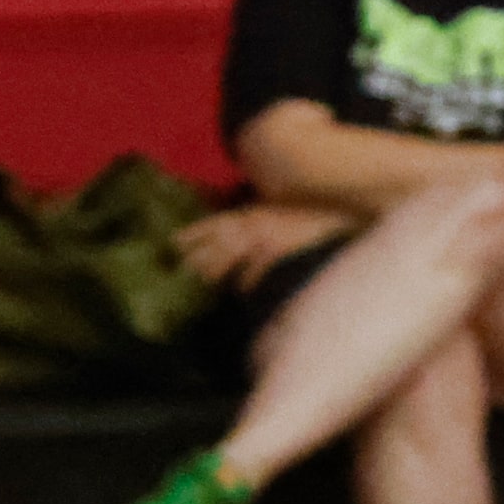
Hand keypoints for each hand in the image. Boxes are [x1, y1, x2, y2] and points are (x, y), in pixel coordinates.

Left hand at [173, 203, 355, 289]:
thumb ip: (249, 219)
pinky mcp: (277, 249)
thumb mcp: (270, 211)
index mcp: (248, 213)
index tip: (172, 243)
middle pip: (216, 242)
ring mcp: (263, 236)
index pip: (213, 223)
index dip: (192, 233)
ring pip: (231, 255)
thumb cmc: (300, 216)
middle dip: (197, 256)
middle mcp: (251, 223)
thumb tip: (231, 233)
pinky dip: (247, 281)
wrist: (330, 215)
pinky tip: (240, 292)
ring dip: (216, 270)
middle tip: (180, 270)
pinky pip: (255, 269)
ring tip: (204, 283)